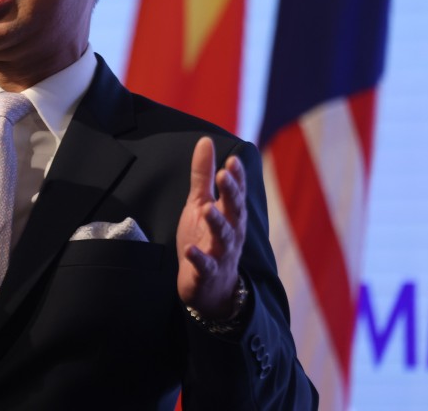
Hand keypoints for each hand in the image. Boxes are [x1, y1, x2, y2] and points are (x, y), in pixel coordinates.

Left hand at [176, 136, 246, 319]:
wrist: (210, 286)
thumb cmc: (206, 238)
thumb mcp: (201, 203)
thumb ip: (203, 175)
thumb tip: (205, 141)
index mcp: (230, 215)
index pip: (236, 193)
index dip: (236, 178)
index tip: (232, 160)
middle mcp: (231, 233)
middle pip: (234, 211)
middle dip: (231, 193)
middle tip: (225, 175)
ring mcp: (221, 253)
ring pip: (223, 237)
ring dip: (217, 223)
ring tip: (207, 209)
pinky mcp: (207, 272)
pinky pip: (205, 265)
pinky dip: (198, 258)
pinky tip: (191, 250)